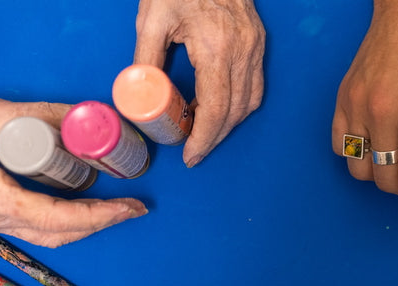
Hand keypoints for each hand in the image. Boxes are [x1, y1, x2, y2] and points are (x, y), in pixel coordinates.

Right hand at [0, 98, 146, 247]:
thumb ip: (39, 116)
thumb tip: (83, 117)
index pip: (58, 218)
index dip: (100, 216)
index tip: (130, 207)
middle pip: (58, 234)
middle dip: (101, 223)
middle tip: (132, 208)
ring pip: (46, 236)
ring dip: (84, 225)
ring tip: (114, 209)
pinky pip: (33, 228)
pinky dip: (63, 222)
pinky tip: (81, 209)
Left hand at [134, 0, 265, 166]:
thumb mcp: (153, 17)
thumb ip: (146, 56)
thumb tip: (138, 92)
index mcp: (217, 47)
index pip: (215, 107)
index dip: (204, 138)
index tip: (191, 156)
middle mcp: (243, 52)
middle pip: (235, 112)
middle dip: (215, 138)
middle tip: (194, 152)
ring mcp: (255, 49)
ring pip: (250, 103)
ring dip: (228, 124)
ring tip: (203, 132)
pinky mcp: (259, 45)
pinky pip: (255, 87)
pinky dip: (238, 105)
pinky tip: (219, 108)